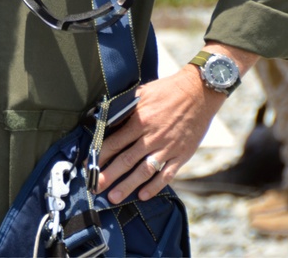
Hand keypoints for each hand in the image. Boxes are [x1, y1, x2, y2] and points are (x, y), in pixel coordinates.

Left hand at [95, 67, 220, 202]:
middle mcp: (152, 137)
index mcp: (140, 120)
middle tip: (95, 187)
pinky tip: (143, 195)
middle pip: (126, 160)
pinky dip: (155, 186)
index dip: (100, 155)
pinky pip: (167, 174)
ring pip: (144, 170)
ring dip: (128, 185)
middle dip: (109, 175)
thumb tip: (106, 118)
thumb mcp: (142, 93)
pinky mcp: (182, 154)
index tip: (88, 165)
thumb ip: (125, 108)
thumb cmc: (167, 90)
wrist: (199, 92)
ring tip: (114, 197)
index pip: (115, 142)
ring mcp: (168, 147)